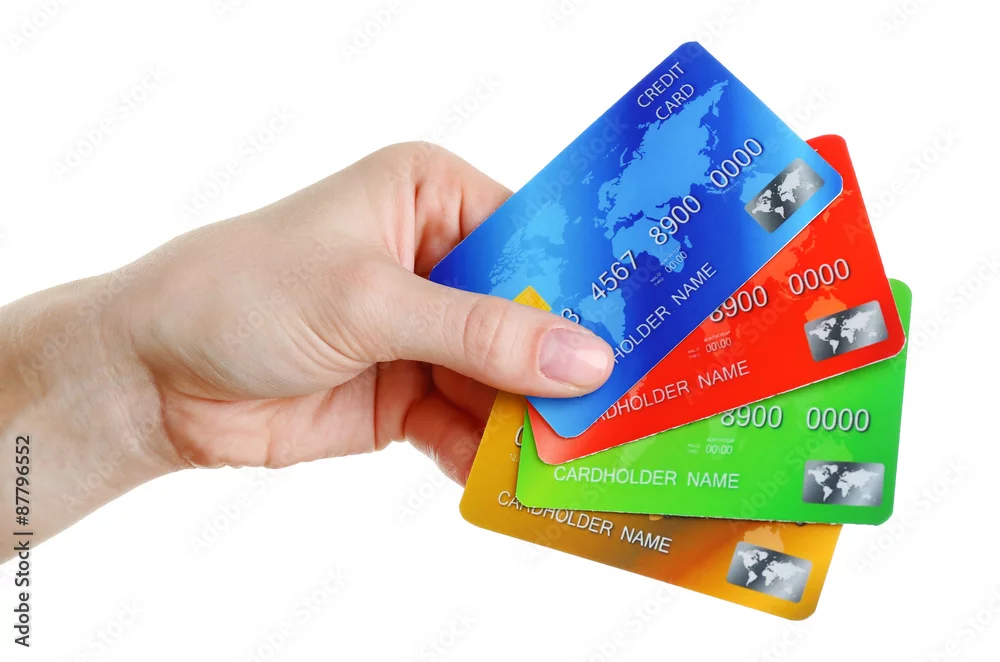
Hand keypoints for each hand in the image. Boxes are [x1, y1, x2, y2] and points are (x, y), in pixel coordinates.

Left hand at [116, 143, 613, 481]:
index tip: (644, 333)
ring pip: (505, 379)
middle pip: (530, 316)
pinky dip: (492, 454)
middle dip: (565, 366)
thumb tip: (583, 358)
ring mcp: (426, 333)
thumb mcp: (368, 300)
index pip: (534, 235)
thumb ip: (478, 332)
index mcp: (430, 197)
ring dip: (535, 420)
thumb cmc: (244, 293)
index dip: (586, 287)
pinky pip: (469, 426)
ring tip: (585, 459)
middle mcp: (438, 260)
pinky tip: (521, 482)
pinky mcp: (409, 396)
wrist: (154, 377)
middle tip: (625, 409)